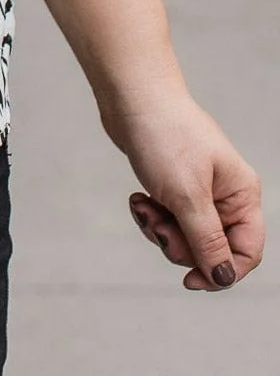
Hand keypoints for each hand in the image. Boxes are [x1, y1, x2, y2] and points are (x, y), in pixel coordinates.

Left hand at [99, 87, 263, 291]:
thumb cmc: (164, 135)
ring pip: (184, 235)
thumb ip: (206, 241)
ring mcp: (198, 189)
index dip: (221, 271)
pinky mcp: (173, 184)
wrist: (130, 95)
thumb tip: (222, 278)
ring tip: (143, 205)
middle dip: (180, 244)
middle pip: (211, 248)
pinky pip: (166, 218)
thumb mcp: (187, 196)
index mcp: (242, 194)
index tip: (190, 280)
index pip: (246, 251)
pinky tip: (137, 198)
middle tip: (158, 226)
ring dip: (160, 228)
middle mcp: (225, 194)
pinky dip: (151, 214)